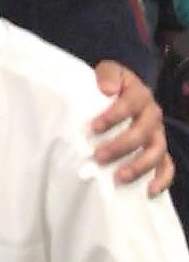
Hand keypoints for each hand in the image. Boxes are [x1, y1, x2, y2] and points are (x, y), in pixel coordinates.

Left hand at [92, 60, 173, 196]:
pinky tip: (149, 191)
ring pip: (156, 152)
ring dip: (138, 166)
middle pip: (142, 132)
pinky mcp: (159, 148)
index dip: (114, 116)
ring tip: (118, 177)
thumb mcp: (107, 70)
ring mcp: (158, 133)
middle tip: (98, 156)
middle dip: (120, 146)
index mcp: (140, 94)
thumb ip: (107, 75)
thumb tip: (107, 89)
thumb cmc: (110, 82)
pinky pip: (167, 166)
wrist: (120, 88)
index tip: (93, 127)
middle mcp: (152, 114)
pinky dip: (162, 179)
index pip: (130, 104)